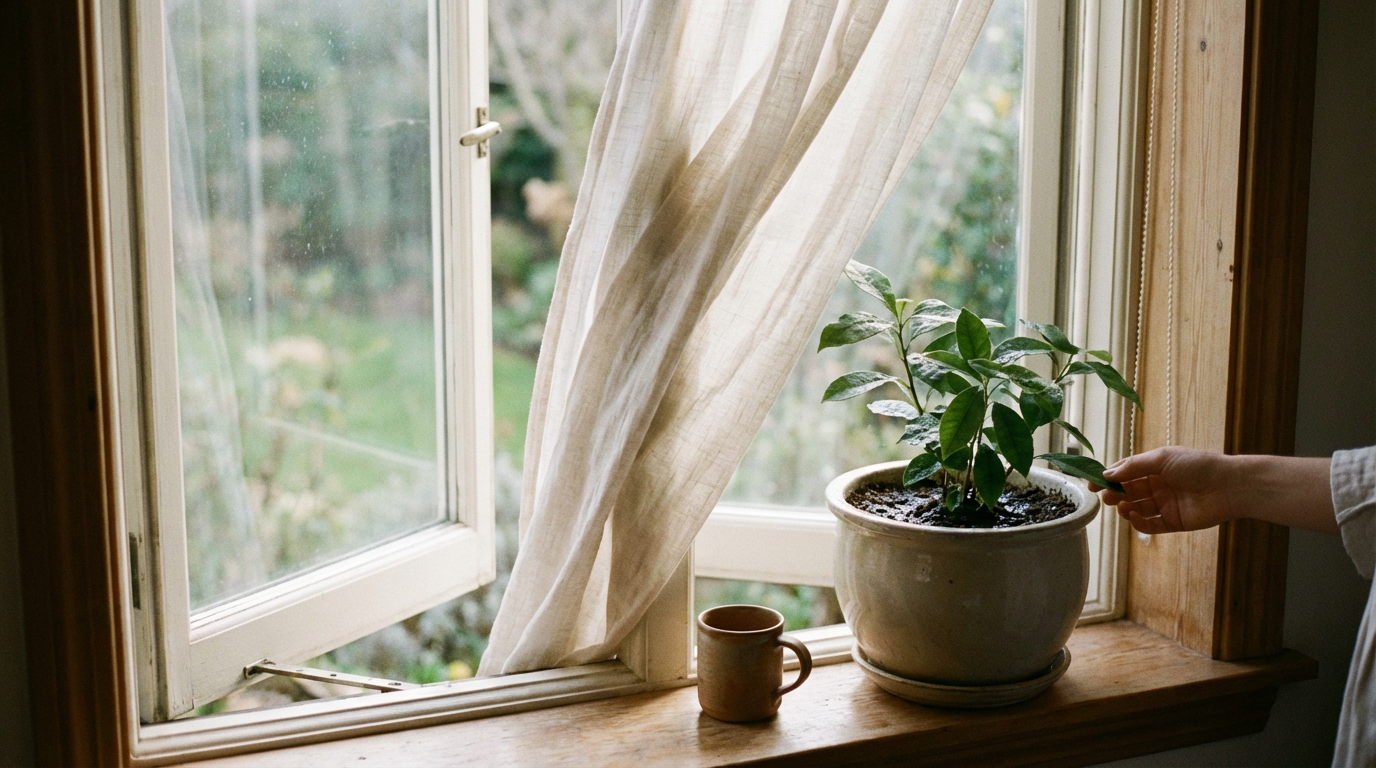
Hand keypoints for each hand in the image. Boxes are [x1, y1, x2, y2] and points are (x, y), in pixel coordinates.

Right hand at [1089, 447, 1236, 534]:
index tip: (1091, 483)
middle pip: (1129, 491)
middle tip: (1106, 497)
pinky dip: (1138, 522)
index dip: (1108, 477)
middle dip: (1115, 494)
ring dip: (1125, 508)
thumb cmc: (1198, 465)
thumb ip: (1133, 467)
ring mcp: (1165, 504)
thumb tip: (1107, 473)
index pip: (1126, 472)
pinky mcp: (1173, 522)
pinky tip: (1133, 516)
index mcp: (1156, 467)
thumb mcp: (1161, 458)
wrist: (1229, 486)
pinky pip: (1150, 525)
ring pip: (1137, 508)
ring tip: (1121, 506)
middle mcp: (1159, 486)